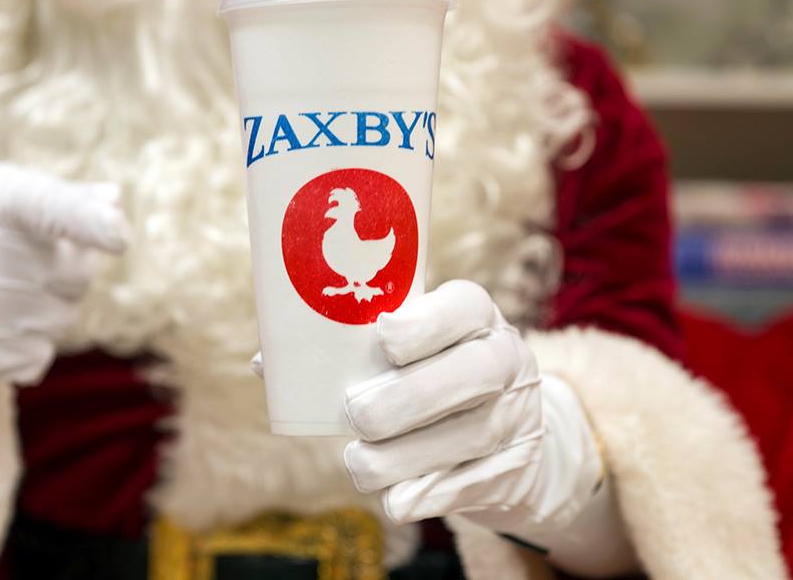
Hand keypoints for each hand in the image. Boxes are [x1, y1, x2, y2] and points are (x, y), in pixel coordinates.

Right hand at [0, 162, 128, 398]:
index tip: (119, 236)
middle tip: (27, 267)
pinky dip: (30, 348)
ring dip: (51, 311)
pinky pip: (41, 354)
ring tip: (8, 297)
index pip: (50, 206)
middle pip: (77, 273)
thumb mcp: (6, 195)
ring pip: (65, 317)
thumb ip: (65, 198)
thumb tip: (113, 202)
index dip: (90, 223)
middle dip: (68, 273)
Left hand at [343, 280, 601, 536]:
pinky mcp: (515, 468)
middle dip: (409, 396)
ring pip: (473, 435)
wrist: (504, 429)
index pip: (464, 306)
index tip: (383, 335)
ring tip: (360, 463)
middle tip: (357, 413)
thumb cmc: (432, 372)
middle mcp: (508, 359)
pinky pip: (477, 483)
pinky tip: (395, 500)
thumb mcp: (418, 343)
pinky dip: (432, 494)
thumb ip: (370, 343)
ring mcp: (518, 416)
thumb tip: (289, 361)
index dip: (426, 322)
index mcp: (478, 317)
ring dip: (408, 454)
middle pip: (474, 373)